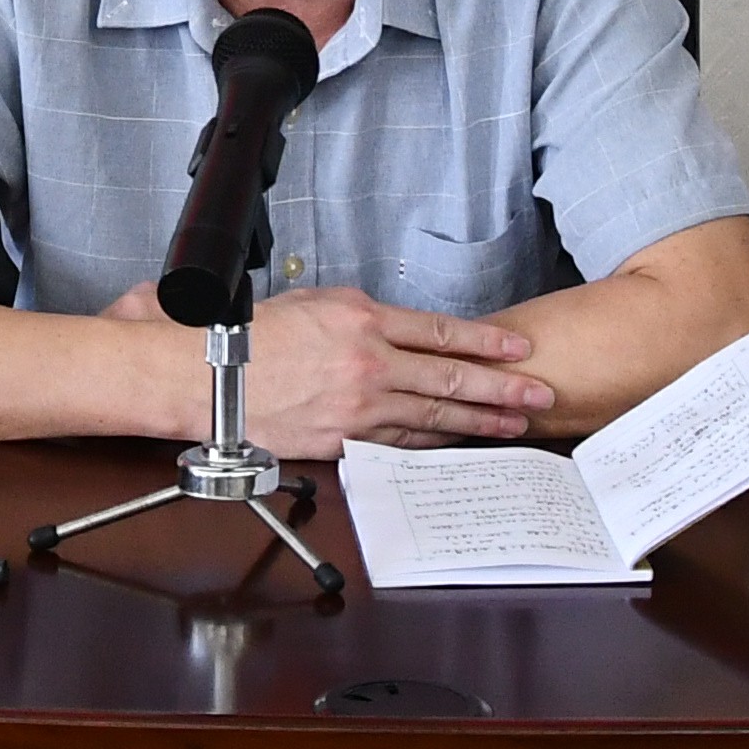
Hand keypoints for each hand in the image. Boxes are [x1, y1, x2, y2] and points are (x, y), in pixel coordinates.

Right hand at [227, 285, 552, 452]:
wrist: (209, 375)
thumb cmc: (254, 336)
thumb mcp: (316, 304)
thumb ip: (363, 317)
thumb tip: (396, 330)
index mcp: (364, 321)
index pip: (442, 332)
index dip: (488, 342)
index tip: (519, 348)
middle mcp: (369, 363)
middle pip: (451, 378)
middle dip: (502, 388)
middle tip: (539, 393)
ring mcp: (358, 406)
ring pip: (433, 416)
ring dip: (479, 422)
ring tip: (514, 424)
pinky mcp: (343, 439)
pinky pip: (399, 442)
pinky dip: (434, 443)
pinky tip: (458, 445)